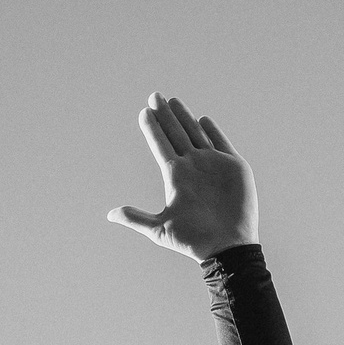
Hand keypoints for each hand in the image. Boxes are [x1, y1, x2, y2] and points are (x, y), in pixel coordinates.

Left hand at [108, 92, 257, 260]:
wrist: (227, 248)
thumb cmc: (194, 241)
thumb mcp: (159, 230)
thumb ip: (136, 218)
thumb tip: (110, 215)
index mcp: (175, 176)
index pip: (160, 144)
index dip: (152, 128)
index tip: (143, 112)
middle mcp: (192, 166)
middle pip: (176, 133)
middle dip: (165, 115)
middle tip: (154, 96)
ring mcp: (212, 164)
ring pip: (196, 133)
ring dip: (184, 117)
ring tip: (173, 101)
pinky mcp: (233, 166)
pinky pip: (221, 143)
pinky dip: (213, 131)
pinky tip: (202, 119)